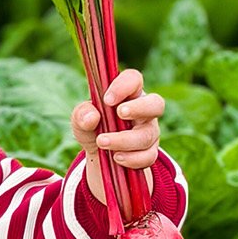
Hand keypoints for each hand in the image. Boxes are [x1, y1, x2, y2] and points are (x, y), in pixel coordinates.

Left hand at [72, 67, 162, 204]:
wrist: (98, 156)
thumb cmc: (92, 128)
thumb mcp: (81, 120)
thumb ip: (82, 115)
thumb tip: (91, 118)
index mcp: (128, 95)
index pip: (134, 79)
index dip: (124, 86)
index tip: (107, 99)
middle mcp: (144, 111)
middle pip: (156, 103)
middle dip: (139, 108)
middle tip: (120, 113)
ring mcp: (149, 132)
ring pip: (146, 134)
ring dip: (123, 139)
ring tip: (101, 142)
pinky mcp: (150, 152)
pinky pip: (148, 156)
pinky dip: (131, 158)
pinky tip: (116, 158)